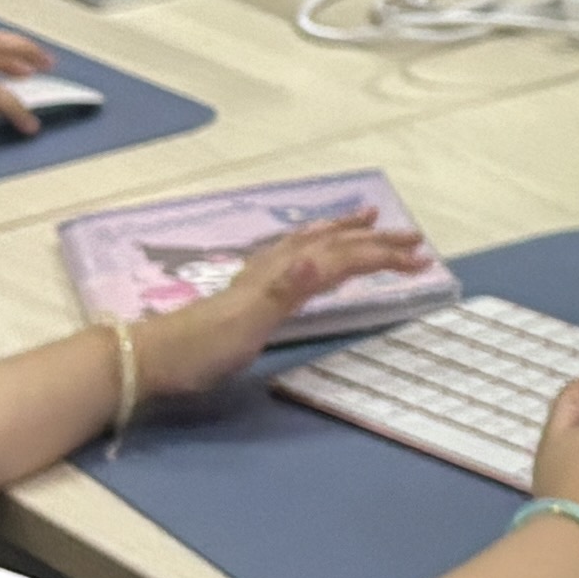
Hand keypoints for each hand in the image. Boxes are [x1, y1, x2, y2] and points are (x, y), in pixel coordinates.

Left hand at [133, 221, 429, 400]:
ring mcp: (262, 276)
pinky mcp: (253, 290)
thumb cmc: (204, 348)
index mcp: (284, 276)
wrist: (156, 358)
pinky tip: (314, 253)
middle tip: (415, 240)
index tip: (422, 261)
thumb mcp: (250, 322)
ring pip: (313, 243)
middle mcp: (276, 268)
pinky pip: (296, 255)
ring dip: (345, 231)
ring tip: (368, 219)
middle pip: (334, 246)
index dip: (383, 256)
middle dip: (376, 241)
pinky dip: (317, 245)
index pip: (344, 258)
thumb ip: (287, 288)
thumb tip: (319, 258)